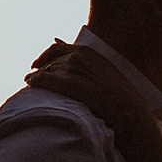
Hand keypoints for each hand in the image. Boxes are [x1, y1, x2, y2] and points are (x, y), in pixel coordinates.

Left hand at [25, 45, 152, 138]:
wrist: (131, 113)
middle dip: (41, 68)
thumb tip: (63, 52)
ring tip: (30, 83)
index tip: (37, 64)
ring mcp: (77, 69)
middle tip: (31, 78)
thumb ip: (87, 65)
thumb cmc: (120, 98)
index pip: (59, 48)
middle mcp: (82, 57)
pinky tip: (32, 85)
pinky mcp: (73, 84)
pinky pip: (47, 79)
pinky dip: (37, 81)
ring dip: (37, 76)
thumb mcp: (106, 74)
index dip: (46, 56)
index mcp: (91, 52)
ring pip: (48, 69)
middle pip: (51, 59)